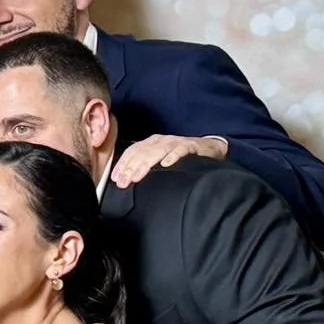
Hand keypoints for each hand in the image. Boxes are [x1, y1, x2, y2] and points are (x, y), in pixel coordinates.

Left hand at [110, 133, 227, 188]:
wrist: (209, 148)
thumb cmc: (181, 157)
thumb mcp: (161, 160)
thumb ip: (146, 166)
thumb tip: (128, 181)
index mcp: (152, 142)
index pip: (133, 151)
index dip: (123, 164)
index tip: (115, 178)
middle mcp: (162, 140)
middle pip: (142, 152)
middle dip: (130, 167)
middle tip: (123, 182)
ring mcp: (176, 142)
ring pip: (157, 151)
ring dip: (145, 164)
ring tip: (137, 177)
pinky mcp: (191, 145)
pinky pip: (180, 150)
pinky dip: (173, 156)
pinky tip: (165, 165)